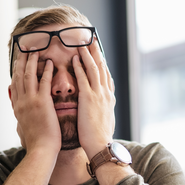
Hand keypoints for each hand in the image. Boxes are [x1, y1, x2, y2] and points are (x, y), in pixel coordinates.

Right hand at [9, 49, 60, 154]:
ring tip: (36, 51)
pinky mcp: (42, 103)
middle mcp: (21, 102)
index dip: (15, 70)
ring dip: (32, 62)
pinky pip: (44, 83)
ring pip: (28, 76)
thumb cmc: (36, 141)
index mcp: (17, 107)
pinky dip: (46, 71)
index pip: (14, 84)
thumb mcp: (23, 126)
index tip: (18, 60)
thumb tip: (16, 109)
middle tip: (24, 49)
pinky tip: (50, 63)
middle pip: (19, 76)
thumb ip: (19, 113)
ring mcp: (30, 102)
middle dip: (21, 61)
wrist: (41, 150)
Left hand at [73, 40, 115, 157]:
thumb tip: (101, 108)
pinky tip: (75, 58)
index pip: (106, 75)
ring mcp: (98, 95)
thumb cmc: (100, 137)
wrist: (101, 146)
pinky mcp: (89, 99)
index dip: (102, 61)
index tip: (98, 51)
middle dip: (96, 52)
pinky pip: (84, 79)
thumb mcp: (105, 120)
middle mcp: (106, 93)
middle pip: (102, 67)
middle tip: (92, 39)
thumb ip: (102, 110)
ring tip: (82, 43)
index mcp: (109, 98)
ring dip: (88, 54)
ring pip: (94, 69)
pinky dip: (80, 67)